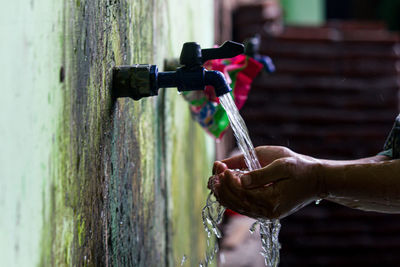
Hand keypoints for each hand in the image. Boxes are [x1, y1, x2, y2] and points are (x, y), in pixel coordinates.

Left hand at [208, 146, 323, 218]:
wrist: (316, 180)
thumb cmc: (300, 168)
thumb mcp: (282, 165)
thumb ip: (260, 174)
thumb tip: (240, 180)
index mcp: (272, 200)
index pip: (242, 193)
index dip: (228, 180)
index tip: (221, 166)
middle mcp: (267, 211)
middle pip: (236, 202)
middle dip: (221, 186)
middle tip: (214, 171)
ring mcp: (266, 213)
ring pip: (237, 206)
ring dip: (223, 193)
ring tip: (214, 178)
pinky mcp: (265, 211)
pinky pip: (243, 207)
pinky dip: (231, 197)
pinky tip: (223, 187)